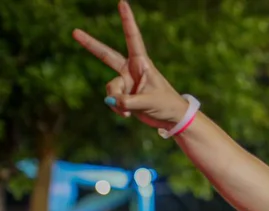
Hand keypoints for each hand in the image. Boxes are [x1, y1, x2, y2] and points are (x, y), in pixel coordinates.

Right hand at [72, 1, 187, 128]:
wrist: (171, 119)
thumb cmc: (167, 105)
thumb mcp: (149, 102)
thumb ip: (129, 102)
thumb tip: (110, 101)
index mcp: (142, 63)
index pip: (133, 38)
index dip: (127, 21)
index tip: (122, 3)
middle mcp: (131, 69)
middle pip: (106, 55)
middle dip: (90, 44)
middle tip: (74, 32)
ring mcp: (126, 82)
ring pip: (110, 88)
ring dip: (117, 101)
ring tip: (130, 108)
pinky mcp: (123, 94)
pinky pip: (112, 100)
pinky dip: (117, 109)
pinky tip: (128, 115)